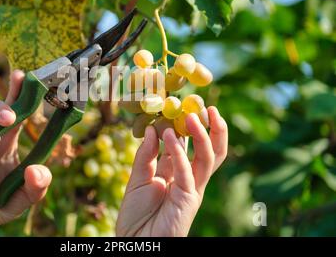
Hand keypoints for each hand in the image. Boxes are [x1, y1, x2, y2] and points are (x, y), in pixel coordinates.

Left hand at [116, 106, 227, 236]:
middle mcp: (188, 178)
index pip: (188, 144)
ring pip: (208, 159)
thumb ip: (145, 155)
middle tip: (207, 108)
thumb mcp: (137, 178)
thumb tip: (154, 128)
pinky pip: (187, 172)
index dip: (188, 125)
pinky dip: (179, 153)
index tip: (185, 104)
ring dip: (202, 136)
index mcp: (176, 172)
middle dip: (213, 129)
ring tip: (192, 116)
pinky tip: (168, 136)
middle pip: (211, 151)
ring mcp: (191, 189)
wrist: (134, 242)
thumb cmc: (136, 214)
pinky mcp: (189, 200)